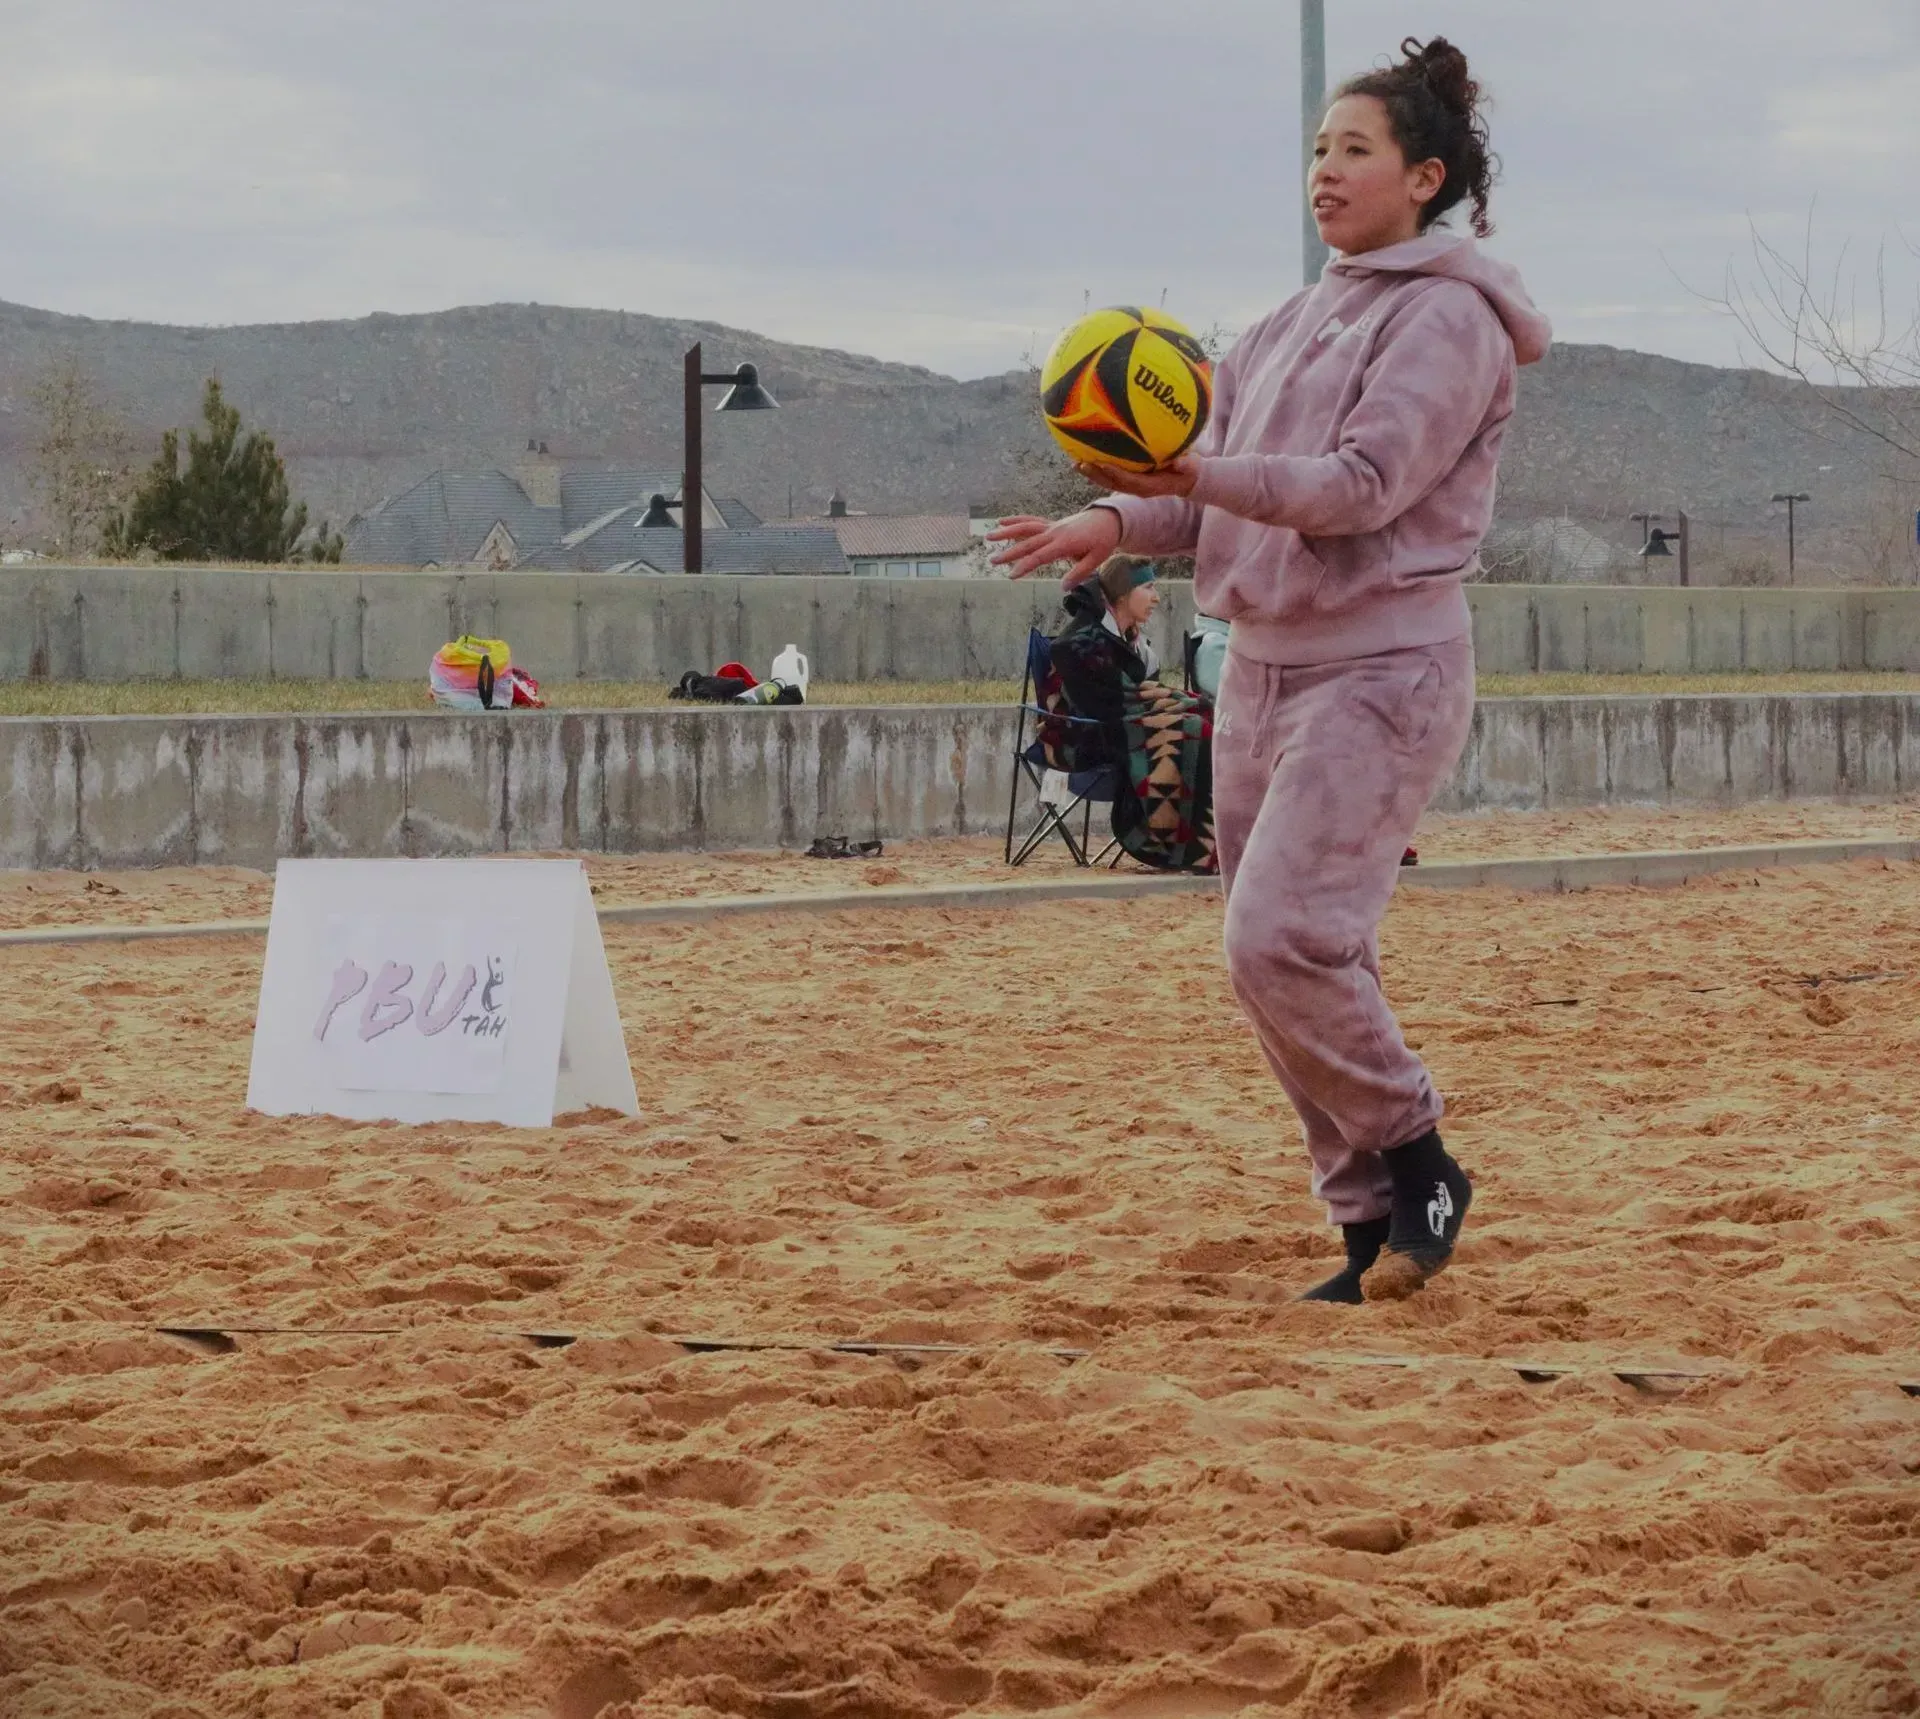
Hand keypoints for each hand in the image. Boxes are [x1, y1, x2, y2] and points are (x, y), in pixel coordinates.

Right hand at [985, 508, 1120, 584]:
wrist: (1109, 518)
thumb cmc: (1103, 540)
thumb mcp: (1097, 559)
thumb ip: (1080, 573)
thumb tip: (1064, 587)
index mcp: (1065, 543)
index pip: (1040, 556)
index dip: (1025, 565)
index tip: (1011, 575)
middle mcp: (1054, 533)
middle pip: (1028, 542)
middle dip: (1009, 552)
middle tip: (993, 560)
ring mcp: (1051, 526)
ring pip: (1025, 528)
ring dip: (1006, 532)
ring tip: (989, 536)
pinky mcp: (1051, 524)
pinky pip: (1031, 521)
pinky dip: (1016, 521)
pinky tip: (1001, 522)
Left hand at [1075, 454, 1199, 499]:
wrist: (1187, 480)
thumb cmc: (1189, 471)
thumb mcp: (1191, 468)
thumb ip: (1186, 465)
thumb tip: (1181, 462)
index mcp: (1150, 486)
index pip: (1129, 481)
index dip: (1115, 474)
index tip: (1102, 464)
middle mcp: (1137, 488)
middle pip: (1112, 483)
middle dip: (1096, 475)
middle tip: (1080, 464)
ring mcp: (1132, 485)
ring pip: (1108, 481)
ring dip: (1092, 473)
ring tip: (1076, 462)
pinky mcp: (1130, 479)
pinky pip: (1112, 474)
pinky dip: (1098, 467)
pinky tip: (1086, 456)